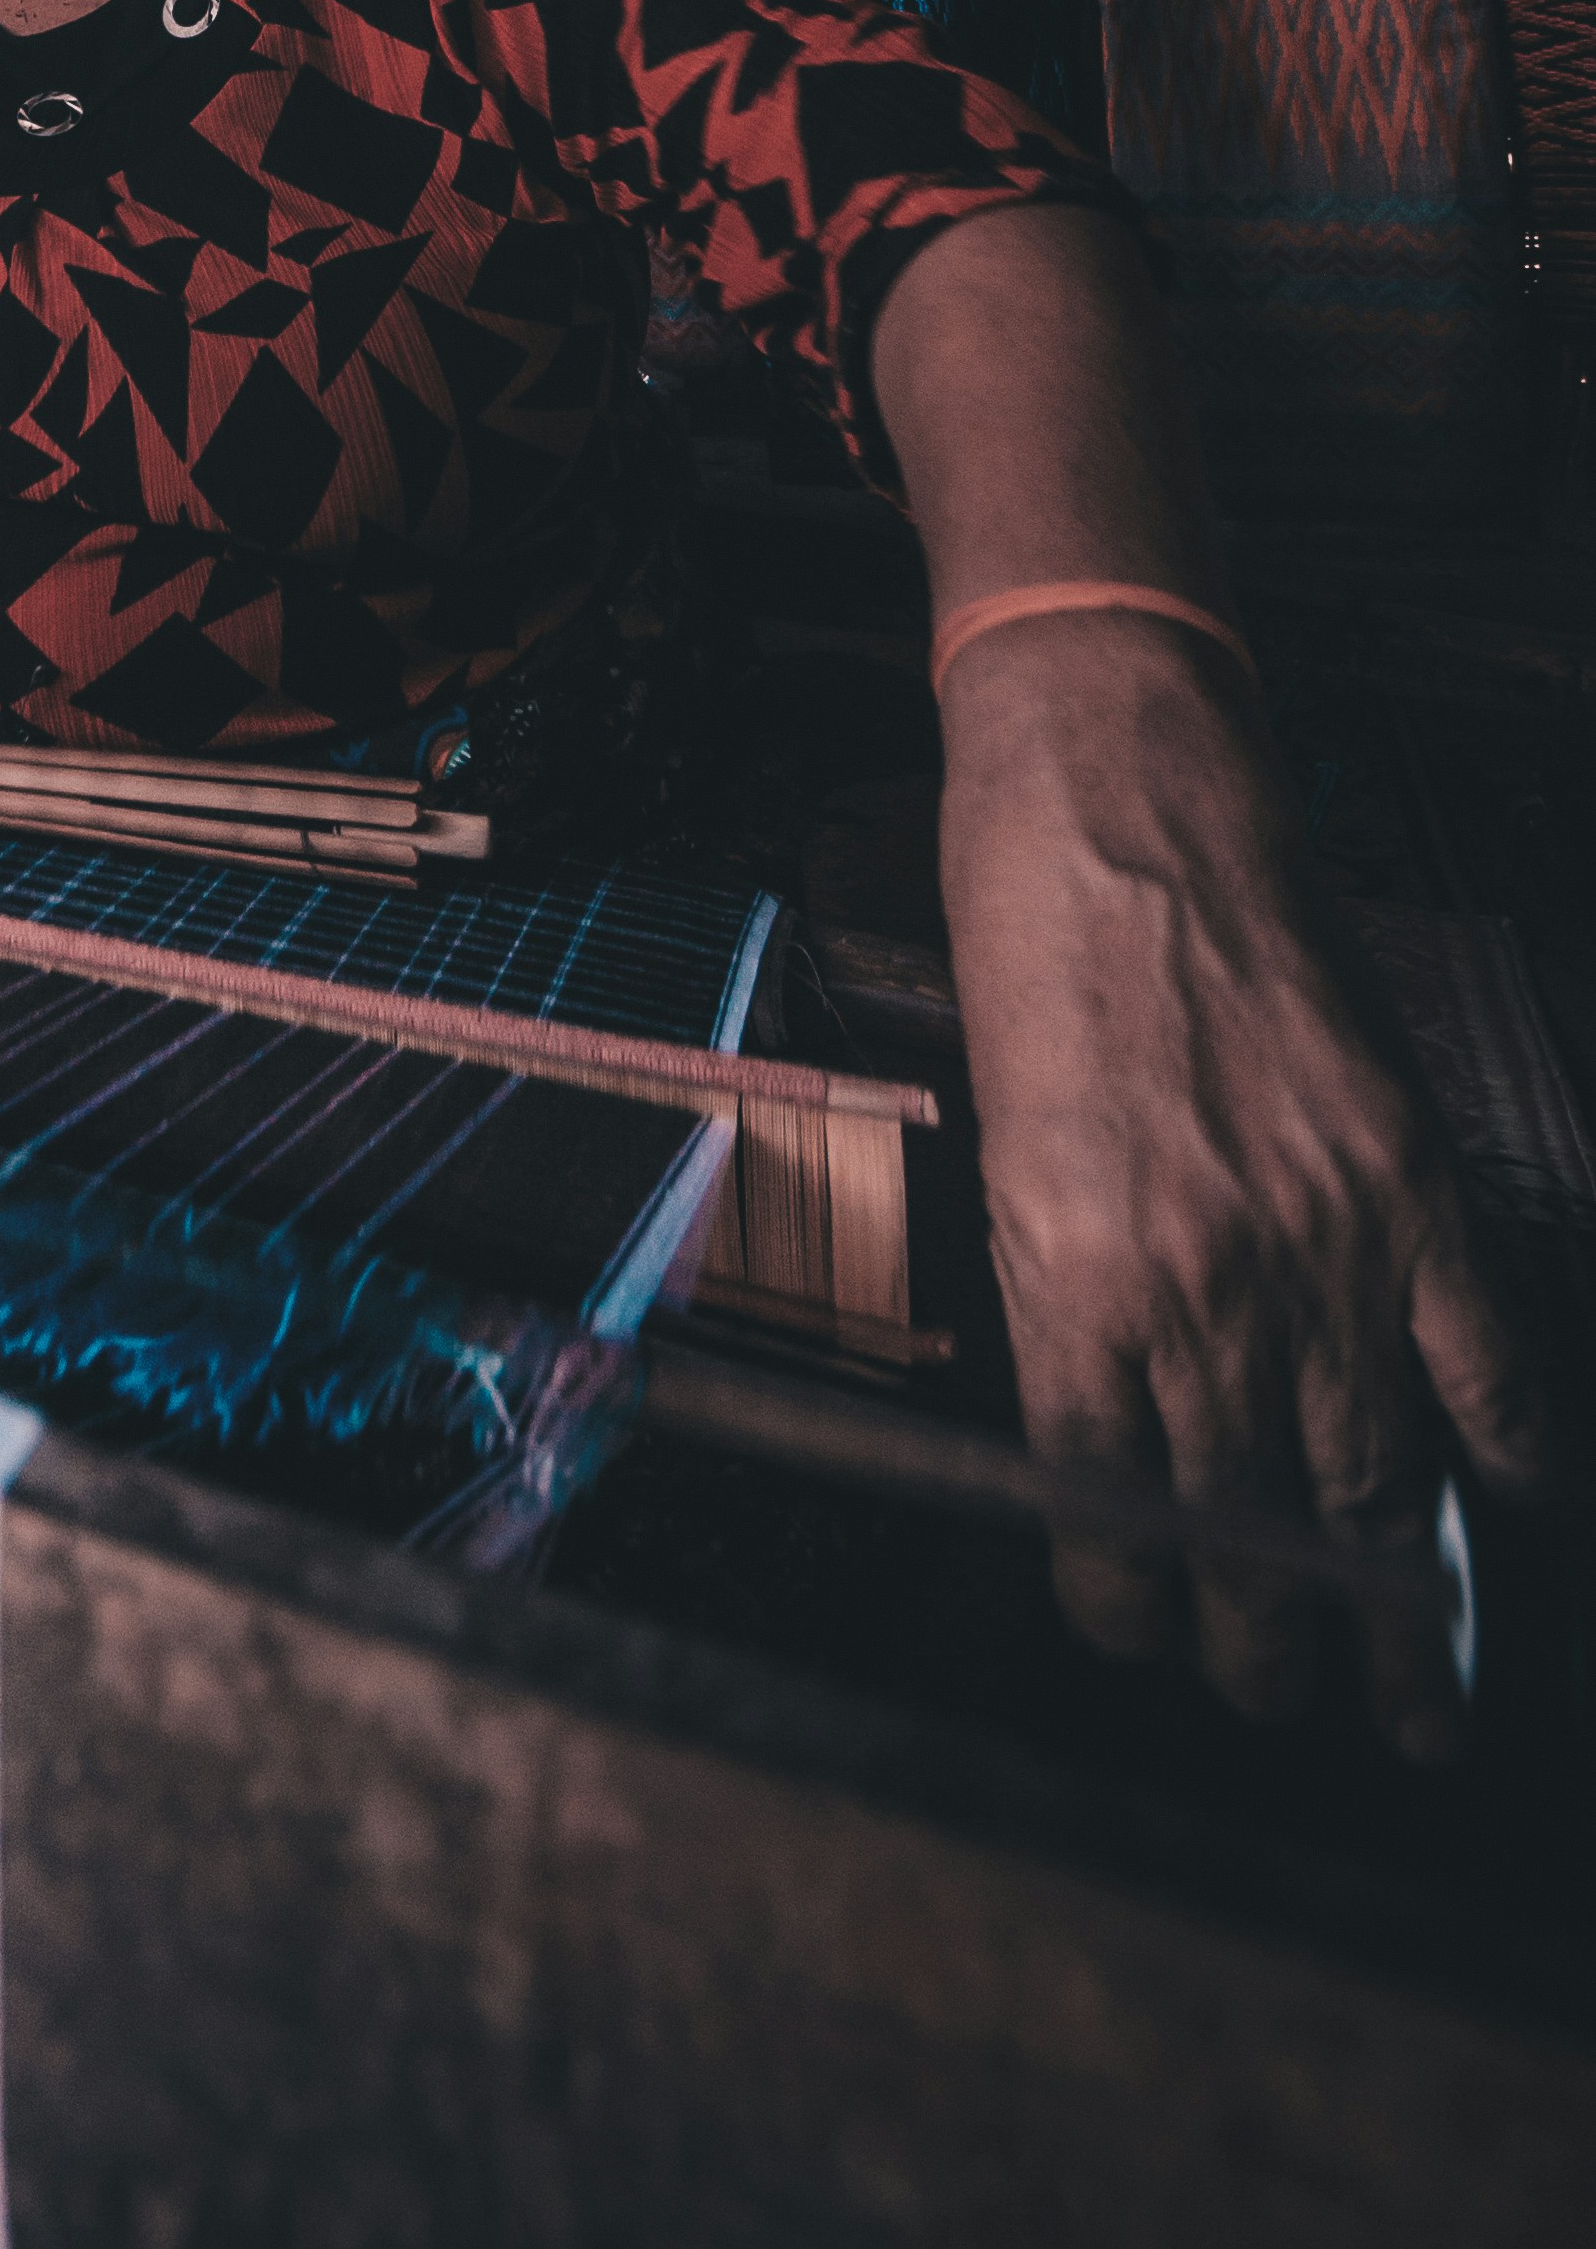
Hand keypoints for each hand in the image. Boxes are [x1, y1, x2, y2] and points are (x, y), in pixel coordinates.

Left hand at [939, 611, 1542, 1750]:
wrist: (1119, 796)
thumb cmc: (1022, 947)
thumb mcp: (1002, 1138)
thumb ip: (1071, 1286)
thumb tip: (1119, 1418)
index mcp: (1074, 1279)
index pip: (1108, 1505)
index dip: (1131, 1603)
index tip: (1143, 1637)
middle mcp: (1204, 1282)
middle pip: (1248, 1522)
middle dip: (1269, 1646)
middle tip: (1283, 1707)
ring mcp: (1322, 1236)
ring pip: (1370, 1473)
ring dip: (1392, 1607)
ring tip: (1410, 1702)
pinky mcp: (1407, 1178)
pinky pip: (1477, 1354)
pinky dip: (1498, 1441)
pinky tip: (1501, 1506)